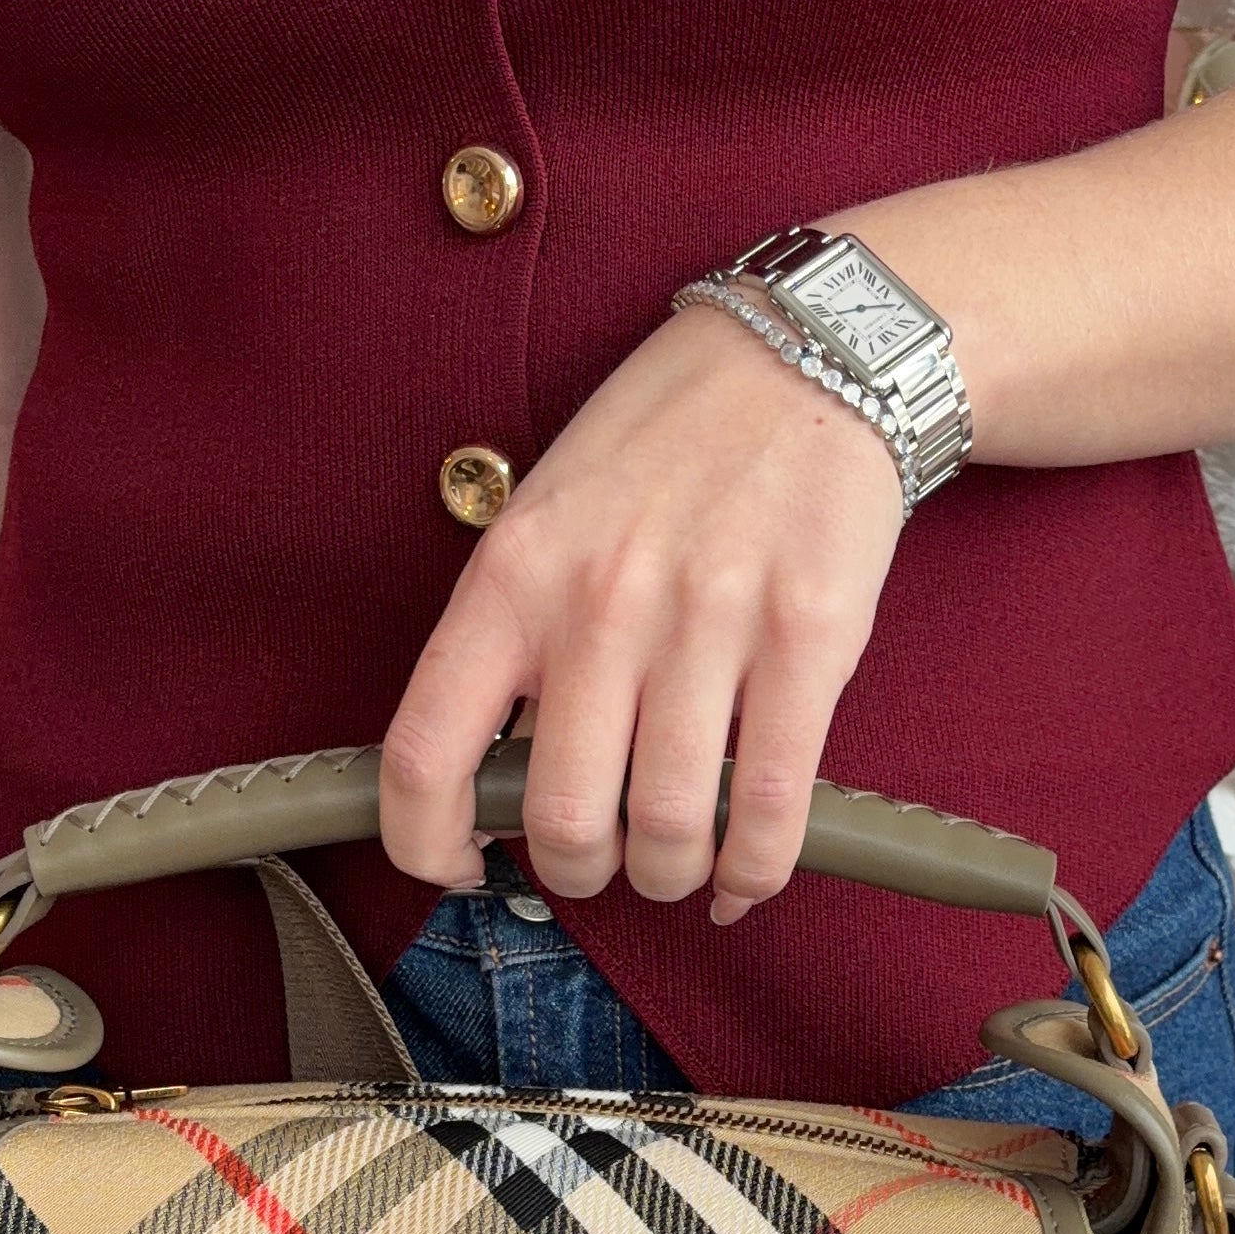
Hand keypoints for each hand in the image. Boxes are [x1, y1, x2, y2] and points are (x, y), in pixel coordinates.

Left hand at [379, 303, 905, 919]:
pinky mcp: (809, 639)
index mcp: (514, 576)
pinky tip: (742, 875)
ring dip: (670, 876)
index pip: (425, 755)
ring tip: (678, 860)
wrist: (805, 357)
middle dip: (580, 873)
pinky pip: (772, 808)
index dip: (428, 844)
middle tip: (602, 858)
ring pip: (671, 831)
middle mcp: (601, 603)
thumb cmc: (667, 447)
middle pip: (565, 821)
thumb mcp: (547, 519)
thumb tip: (497, 781)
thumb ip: (513, 639)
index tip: (462, 865)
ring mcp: (709, 622)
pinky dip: (755, 872)